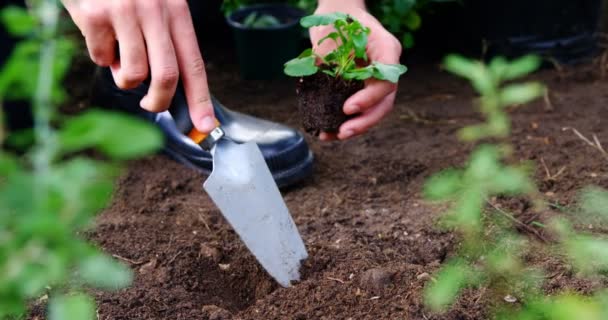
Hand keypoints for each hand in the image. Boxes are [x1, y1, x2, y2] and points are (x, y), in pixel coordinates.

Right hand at [62, 0, 216, 132]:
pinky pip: (101, 58)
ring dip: (123, 76)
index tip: (204, 124)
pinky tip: (100, 34)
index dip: (200, 99)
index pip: (194, 63)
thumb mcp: (156, 7)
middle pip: (167, 75)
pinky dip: (100, 56)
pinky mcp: (96, 16)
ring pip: (133, 73)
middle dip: (158, 100)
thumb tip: (170, 89)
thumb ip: (166, 42)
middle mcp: (155, 11)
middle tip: (149, 104)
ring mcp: (125, 12)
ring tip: (119, 55)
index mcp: (177, 11)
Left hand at [311, 1, 402, 140]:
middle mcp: (385, 69)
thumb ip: (331, 55)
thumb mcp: (336, 30)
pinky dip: (342, 122)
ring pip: (373, 111)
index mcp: (387, 51)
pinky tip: (326, 132)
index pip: (386, 81)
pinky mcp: (361, 90)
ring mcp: (375, 81)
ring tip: (332, 136)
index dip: (369, 98)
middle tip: (343, 132)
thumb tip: (315, 80)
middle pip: (384, 103)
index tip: (348, 108)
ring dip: (354, 127)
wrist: (337, 16)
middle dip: (364, 121)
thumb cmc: (339, 18)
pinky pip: (358, 111)